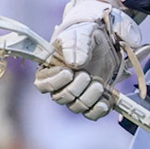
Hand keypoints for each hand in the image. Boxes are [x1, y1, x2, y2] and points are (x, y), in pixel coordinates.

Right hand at [33, 0, 143, 119]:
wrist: (104, 40)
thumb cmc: (86, 35)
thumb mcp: (81, 34)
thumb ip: (76, 45)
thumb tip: (75, 62)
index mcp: (50, 69)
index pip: (43, 84)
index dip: (55, 82)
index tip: (68, 72)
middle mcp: (60, 85)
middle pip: (61, 98)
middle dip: (75, 89)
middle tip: (87, 75)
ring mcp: (76, 95)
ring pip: (77, 107)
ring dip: (89, 98)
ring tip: (99, 84)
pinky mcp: (92, 101)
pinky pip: (92, 114)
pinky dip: (99, 110)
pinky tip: (107, 100)